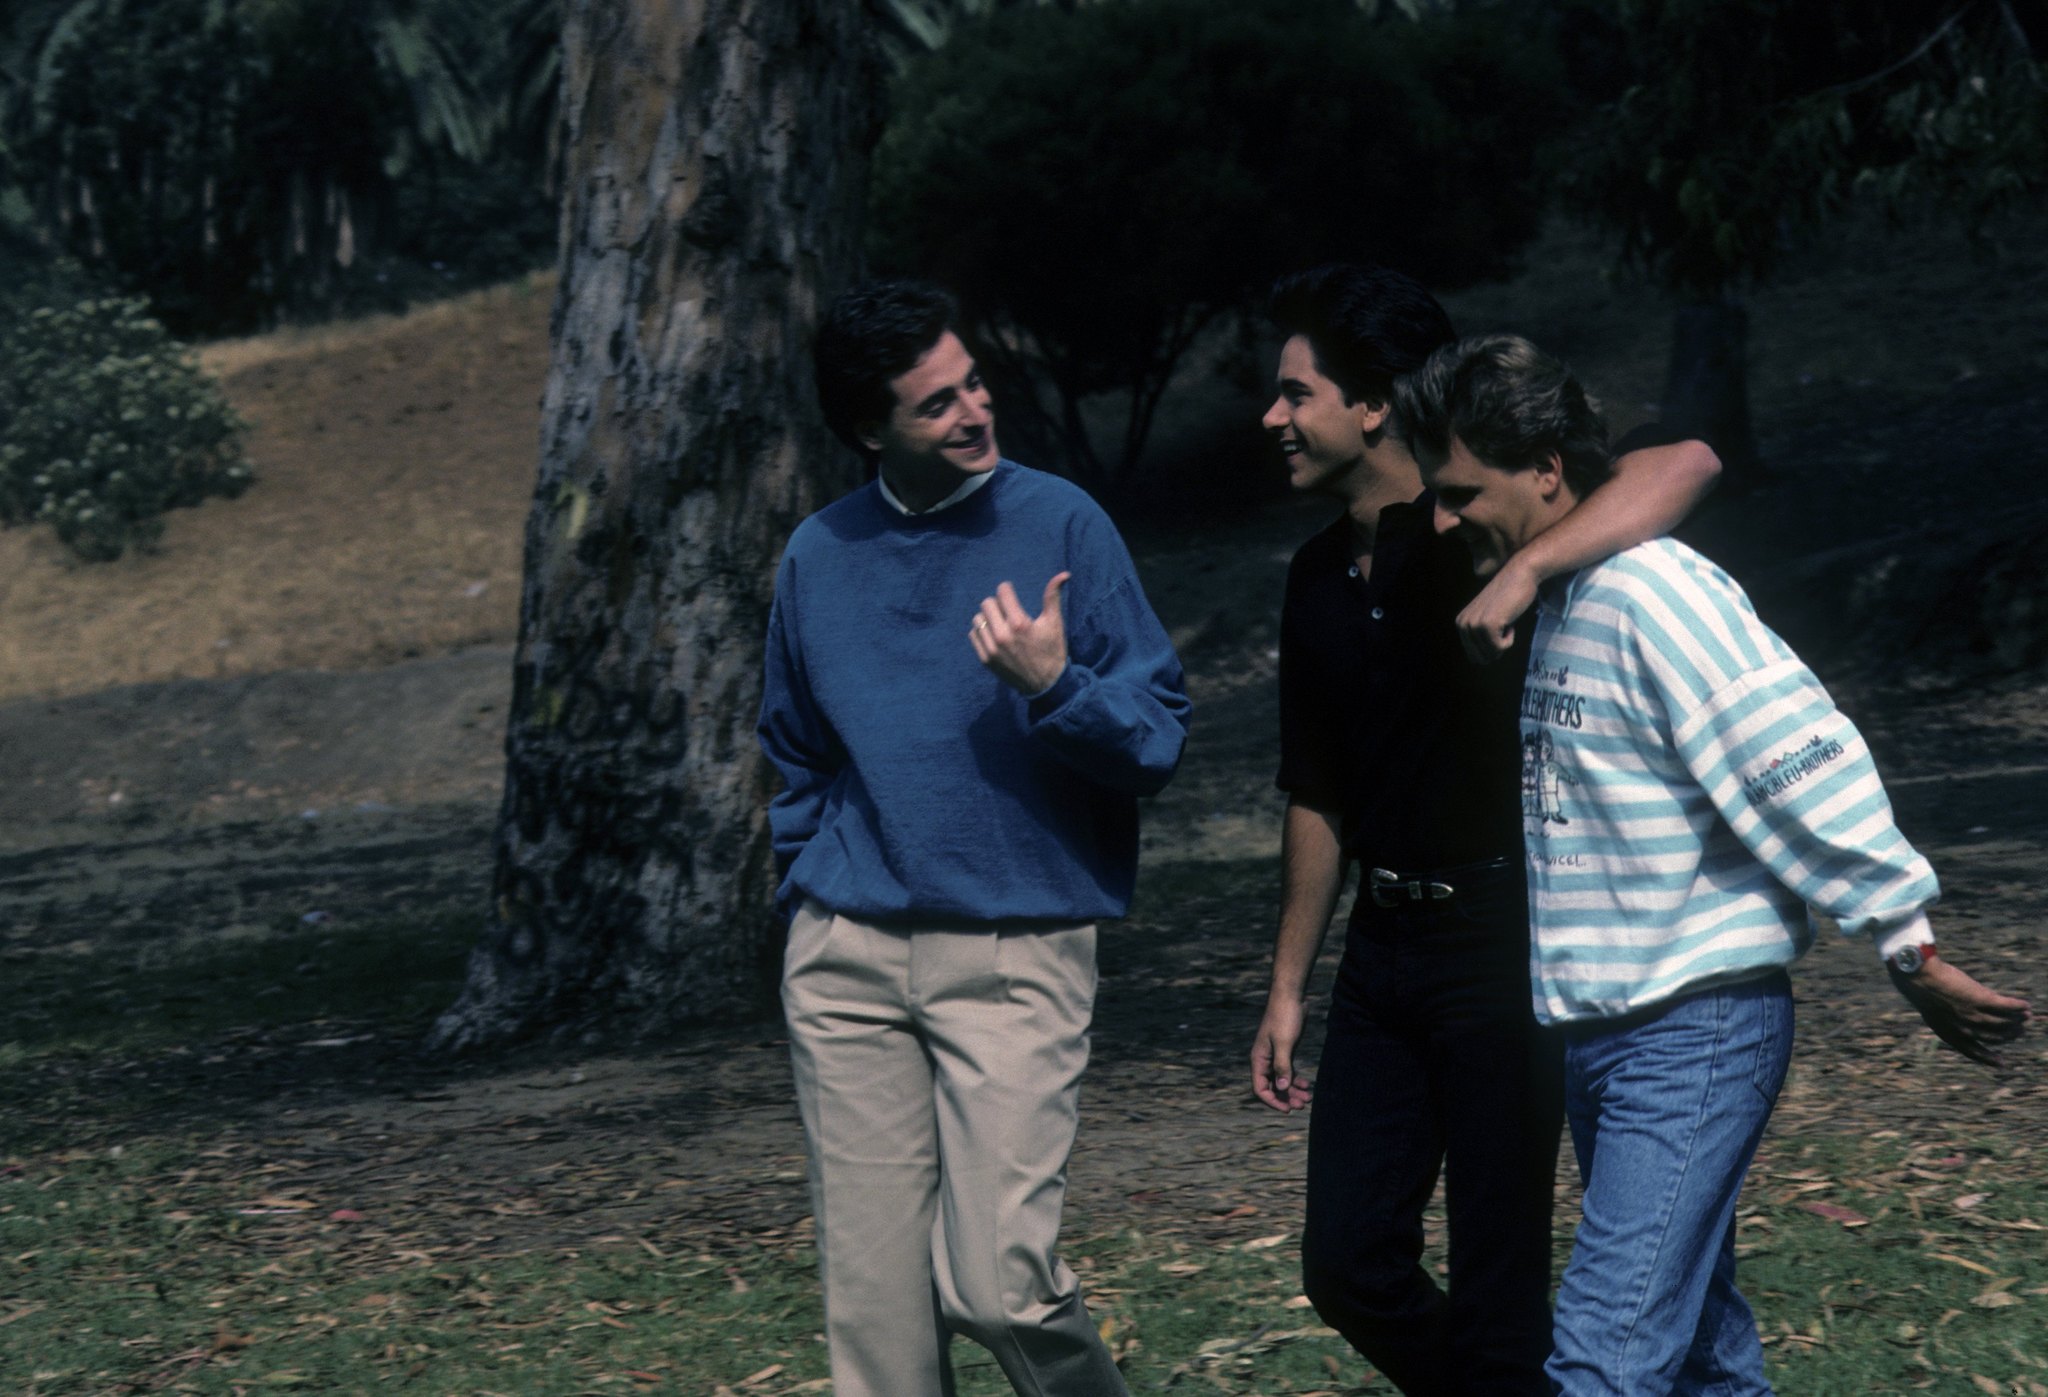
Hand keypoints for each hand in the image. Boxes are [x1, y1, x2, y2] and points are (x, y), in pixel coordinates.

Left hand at [970, 572, 1068, 694]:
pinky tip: (995, 636)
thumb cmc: (1052, 651)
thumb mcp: (1054, 623)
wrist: (1045, 685)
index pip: (1002, 592)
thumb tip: (1064, 574)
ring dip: (988, 618)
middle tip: (1007, 612)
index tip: (1012, 596)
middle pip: (987, 603)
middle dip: (997, 604)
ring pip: (978, 619)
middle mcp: (1002, 635)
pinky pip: (974, 635)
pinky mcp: (985, 659)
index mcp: (1019, 623)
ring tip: (1001, 624)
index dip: (1008, 590)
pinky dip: (982, 633)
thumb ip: (1053, 597)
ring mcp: (991, 649)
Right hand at [1251, 997, 1311, 1112]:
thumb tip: (1281, 1087)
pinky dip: (1296, 1079)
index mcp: (1259, 1059)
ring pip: (1282, 1080)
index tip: (1287, 1108)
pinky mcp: (1285, 1051)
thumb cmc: (1284, 1017)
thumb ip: (1282, 1066)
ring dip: (1293, 1091)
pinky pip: (1289, 1071)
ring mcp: (1275, 1056)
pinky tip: (1307, 1085)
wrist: (1290, 996)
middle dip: (1286, 1098)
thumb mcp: (1284, 1043)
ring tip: (1308, 1098)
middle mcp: (1265, 1060)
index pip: (1260, 1088)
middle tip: (1302, 1105)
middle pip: (1272, 1087)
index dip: (1272, 1101)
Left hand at [1456, 555, 1536, 663]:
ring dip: (1504, 642)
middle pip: (1481, 657)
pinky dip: (1509, 640)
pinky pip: (1500, 648)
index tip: (1499, 628)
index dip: (1491, 648)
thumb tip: (1481, 662)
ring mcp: (1473, 625)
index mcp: (1460, 623)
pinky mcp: (1487, 625)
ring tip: (1506, 621)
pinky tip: (1510, 621)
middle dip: (1497, 648)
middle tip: (1504, 627)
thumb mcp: (1488, 616)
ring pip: (1491, 653)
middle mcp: (1463, 624)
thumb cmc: (1509, 597)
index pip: (1473, 655)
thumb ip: (1480, 636)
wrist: (1520, 575)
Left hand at [1888, 957, 2030, 1065]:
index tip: (2002, 1063)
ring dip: (2017, 1019)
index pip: (1973, 1052)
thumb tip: (1960, 1017)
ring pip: (2003, 1022)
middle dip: (2009, 1034)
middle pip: (1994, 1036)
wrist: (1917, 976)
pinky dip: (2017, 1006)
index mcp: (1950, 1035)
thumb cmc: (1921, 990)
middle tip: (2019, 1030)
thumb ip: (1947, 1019)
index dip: (1989, 1058)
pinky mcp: (1981, 999)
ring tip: (2025, 1016)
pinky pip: (2006, 1006)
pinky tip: (2024, 1005)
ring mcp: (1973, 1014)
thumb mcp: (1932, 1010)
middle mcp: (1964, 1028)